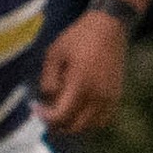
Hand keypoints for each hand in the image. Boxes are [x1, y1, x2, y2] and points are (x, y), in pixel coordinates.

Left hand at [37, 10, 127, 132]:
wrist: (109, 26)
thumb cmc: (78, 38)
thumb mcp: (54, 55)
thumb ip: (48, 80)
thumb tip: (47, 101)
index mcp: (80, 84)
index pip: (60, 116)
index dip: (45, 117)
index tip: (36, 109)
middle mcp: (98, 95)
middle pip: (75, 126)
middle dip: (58, 125)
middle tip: (46, 115)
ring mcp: (110, 97)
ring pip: (90, 126)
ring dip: (74, 125)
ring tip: (62, 113)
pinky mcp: (117, 95)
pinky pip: (103, 119)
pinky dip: (90, 121)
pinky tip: (79, 111)